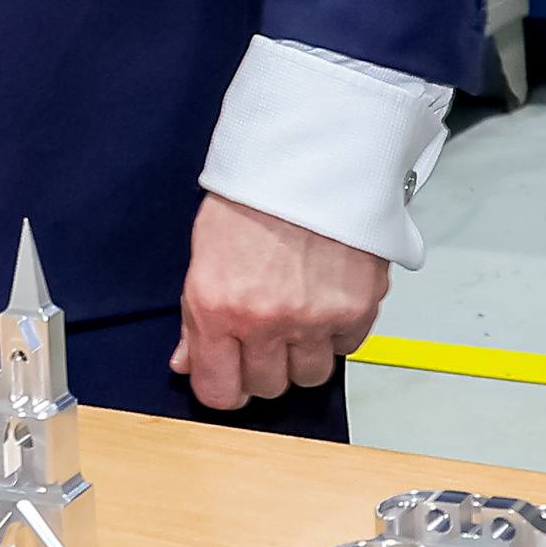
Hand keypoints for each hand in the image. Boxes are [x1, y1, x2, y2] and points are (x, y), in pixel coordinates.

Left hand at [176, 193, 390, 411]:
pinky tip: (325, 298)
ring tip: (298, 314)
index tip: (229, 378)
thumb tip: (188, 361)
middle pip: (268, 386)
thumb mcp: (205, 252)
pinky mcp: (357, 308)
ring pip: (310, 375)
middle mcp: (265, 320)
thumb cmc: (255, 193)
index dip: (224, 388)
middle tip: (265, 334)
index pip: (218, 390)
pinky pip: (347, 347)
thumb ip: (196, 318)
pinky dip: (337, 332)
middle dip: (264, 367)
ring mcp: (315, 317)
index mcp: (217, 306)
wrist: (311, 155)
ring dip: (303, 353)